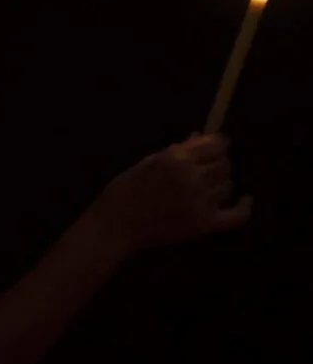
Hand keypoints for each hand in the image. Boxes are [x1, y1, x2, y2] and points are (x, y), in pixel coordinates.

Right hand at [99, 134, 250, 253]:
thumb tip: (200, 138)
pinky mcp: (205, 224)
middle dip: (219, 162)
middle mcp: (193, 177)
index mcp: (176, 158)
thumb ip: (176, 151)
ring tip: (209, 184)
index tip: (218, 143)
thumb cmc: (125, 190)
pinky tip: (246, 199)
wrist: (117, 225)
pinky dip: (244, 207)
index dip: (218, 143)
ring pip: (227, 186)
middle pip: (224, 165)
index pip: (215, 144)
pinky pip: (236, 215)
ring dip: (221, 182)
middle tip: (209, 165)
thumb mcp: (147, 163)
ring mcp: (201, 202)